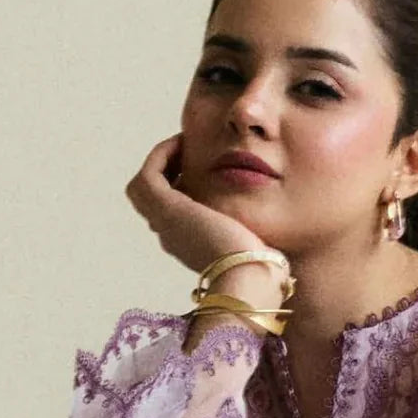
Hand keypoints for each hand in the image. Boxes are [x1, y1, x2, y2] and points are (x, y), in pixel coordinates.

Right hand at [125, 135, 279, 275]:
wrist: (248, 274)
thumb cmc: (260, 267)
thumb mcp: (255, 246)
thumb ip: (253, 236)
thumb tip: (272, 237)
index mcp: (190, 246)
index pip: (174, 214)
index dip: (184, 187)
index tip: (206, 167)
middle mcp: (172, 236)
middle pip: (156, 200)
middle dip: (171, 172)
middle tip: (192, 151)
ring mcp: (165, 224)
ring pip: (145, 188)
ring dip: (162, 162)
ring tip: (185, 144)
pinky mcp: (165, 209)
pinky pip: (149, 174)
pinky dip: (161, 155)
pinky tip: (184, 143)